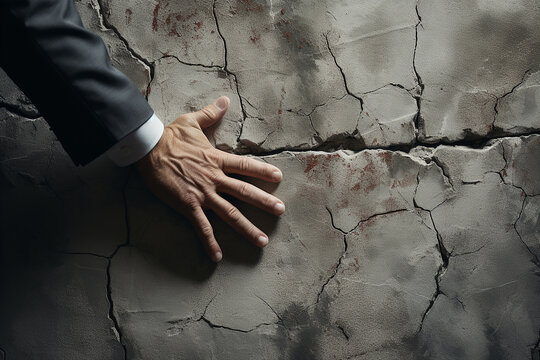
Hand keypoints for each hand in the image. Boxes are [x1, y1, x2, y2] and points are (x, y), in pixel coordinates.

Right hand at [135, 96, 284, 261]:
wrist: (147, 150)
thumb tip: (224, 100)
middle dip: (264, 202)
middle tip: (280, 211)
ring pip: (230, 213)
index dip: (263, 171)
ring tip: (262, 241)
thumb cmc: (169, 136)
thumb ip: (210, 113)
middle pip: (244, 192)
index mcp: (216, 159)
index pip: (246, 166)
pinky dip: (210, 242)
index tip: (279, 178)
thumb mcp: (191, 121)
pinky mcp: (188, 205)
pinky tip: (217, 257)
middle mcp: (214, 178)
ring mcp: (202, 194)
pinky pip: (201, 227)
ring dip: (247, 228)